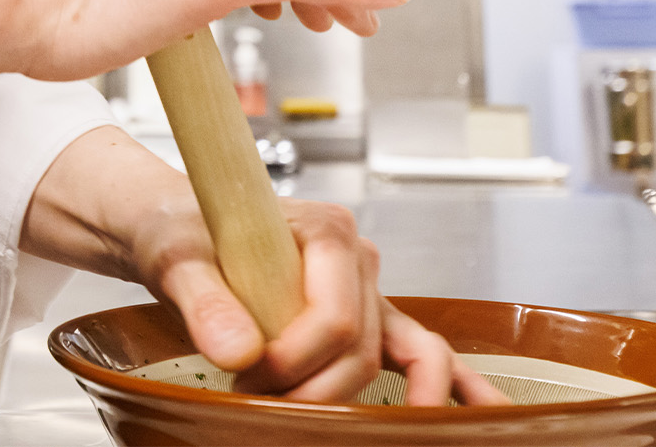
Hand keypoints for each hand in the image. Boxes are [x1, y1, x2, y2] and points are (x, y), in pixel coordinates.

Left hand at [23, 130, 509, 406]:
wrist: (175, 230)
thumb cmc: (180, 231)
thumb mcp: (176, 258)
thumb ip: (204, 300)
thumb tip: (238, 352)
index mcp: (326, 231)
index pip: (335, 319)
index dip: (295, 360)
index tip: (246, 377)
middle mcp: (358, 262)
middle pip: (361, 350)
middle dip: (315, 391)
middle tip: (258, 402)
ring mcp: (367, 293)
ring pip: (399, 359)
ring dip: (370, 402)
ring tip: (352, 433)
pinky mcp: (364, 322)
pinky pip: (419, 353)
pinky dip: (452, 384)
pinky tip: (480, 413)